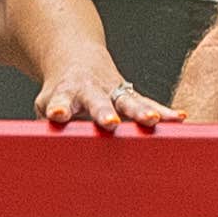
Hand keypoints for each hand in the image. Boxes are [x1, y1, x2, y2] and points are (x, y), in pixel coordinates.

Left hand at [34, 57, 175, 130]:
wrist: (76, 59)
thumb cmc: (60, 92)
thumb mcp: (46, 105)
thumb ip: (45, 129)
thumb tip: (40, 157)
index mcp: (64, 93)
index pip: (60, 102)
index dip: (59, 109)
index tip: (57, 114)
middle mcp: (90, 90)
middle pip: (97, 102)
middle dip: (105, 112)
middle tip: (110, 122)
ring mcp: (112, 91)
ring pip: (128, 101)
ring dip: (140, 111)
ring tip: (152, 121)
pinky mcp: (129, 94)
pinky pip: (148, 102)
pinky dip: (162, 111)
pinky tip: (177, 118)